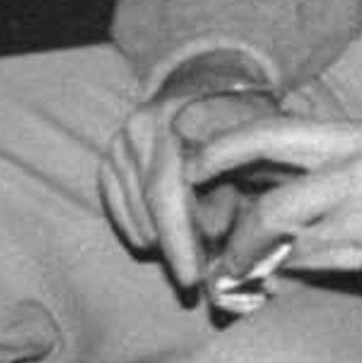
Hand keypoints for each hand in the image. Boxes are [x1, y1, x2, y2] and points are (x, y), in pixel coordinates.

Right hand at [94, 76, 289, 289]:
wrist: (206, 82)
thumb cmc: (241, 118)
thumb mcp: (253, 143)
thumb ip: (238, 185)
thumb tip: (221, 239)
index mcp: (177, 117)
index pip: (167, 191)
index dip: (179, 239)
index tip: (191, 279)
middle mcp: (140, 127)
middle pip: (147, 207)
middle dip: (173, 248)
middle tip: (196, 279)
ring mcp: (120, 142)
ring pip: (133, 215)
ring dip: (160, 240)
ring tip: (191, 248)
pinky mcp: (108, 159)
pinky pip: (118, 212)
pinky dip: (141, 230)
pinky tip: (165, 234)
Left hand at [189, 116, 361, 310]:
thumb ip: (311, 158)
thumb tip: (244, 174)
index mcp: (348, 137)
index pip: (271, 134)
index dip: (223, 150)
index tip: (191, 168)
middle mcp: (358, 173)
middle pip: (273, 211)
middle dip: (239, 243)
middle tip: (225, 259)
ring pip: (293, 253)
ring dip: (266, 270)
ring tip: (253, 274)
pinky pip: (319, 277)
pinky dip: (293, 283)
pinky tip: (286, 283)